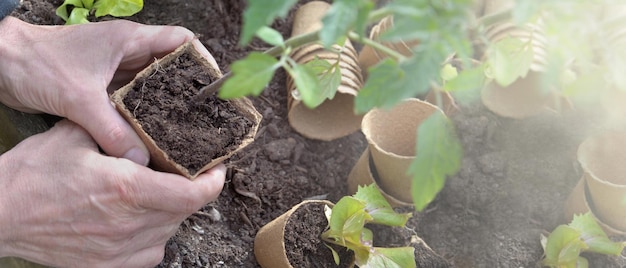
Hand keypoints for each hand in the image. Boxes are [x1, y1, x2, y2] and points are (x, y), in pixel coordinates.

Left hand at [0, 17, 214, 164]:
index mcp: (131, 40)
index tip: (215, 89)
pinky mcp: (105, 85)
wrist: (2, 63)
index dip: (203, 61)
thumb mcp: (79, 98)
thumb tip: (140, 161)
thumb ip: (111, 129)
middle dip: (191, 92)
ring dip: (169, 106)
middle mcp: (130, 52)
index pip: (183, 41)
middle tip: (206, 119)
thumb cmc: (38, 63)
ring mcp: (117, 68)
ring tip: (186, 132)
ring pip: (156, 86)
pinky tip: (154, 136)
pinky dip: (146, 115)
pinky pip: (136, 100)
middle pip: (175, 68)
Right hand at [0, 120, 224, 266]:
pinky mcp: (106, 266)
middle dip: (191, 191)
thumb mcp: (76, 135)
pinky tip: (141, 219)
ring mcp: (118, 251)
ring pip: (169, 232)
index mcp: (127, 189)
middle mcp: (129, 224)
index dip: (213, 182)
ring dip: (172, 212)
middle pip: (184, 212)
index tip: (216, 169)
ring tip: (160, 192)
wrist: (0, 214)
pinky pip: (150, 254)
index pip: (193, 195)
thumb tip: (145, 123)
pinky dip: (155, 236)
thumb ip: (117, 130)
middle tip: (186, 173)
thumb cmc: (33, 174)